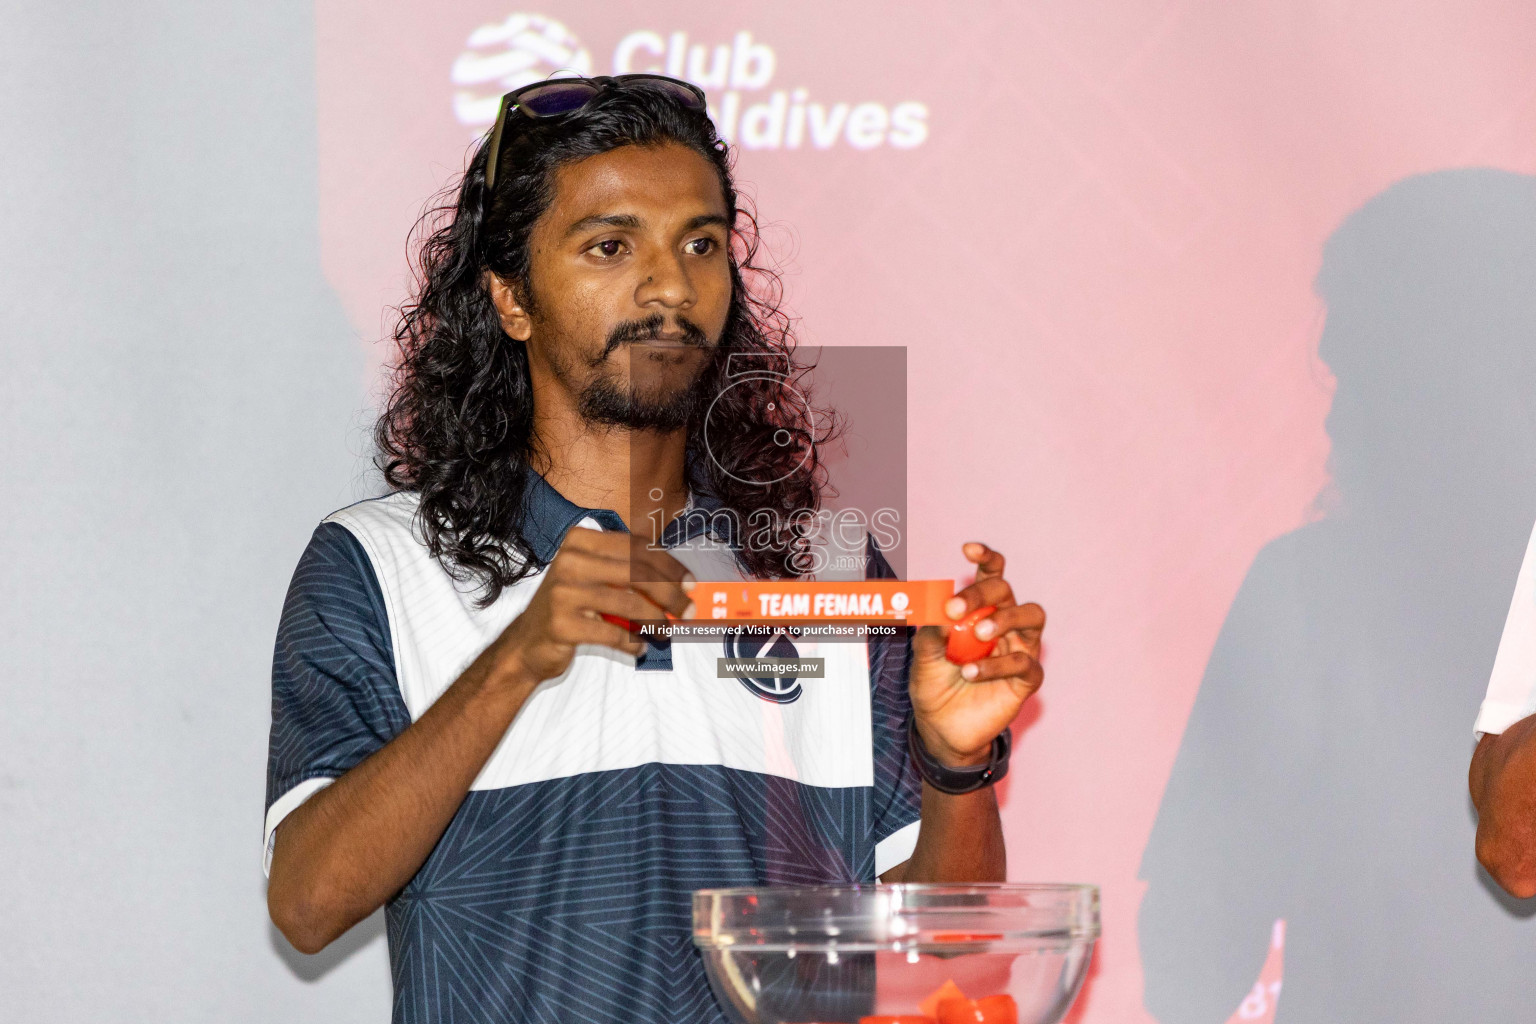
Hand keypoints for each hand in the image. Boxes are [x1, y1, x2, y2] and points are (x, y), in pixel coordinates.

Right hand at [486, 527, 694, 686]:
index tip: (690, 583)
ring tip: (665, 631)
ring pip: (629, 603)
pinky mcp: (562, 624)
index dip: (669, 565)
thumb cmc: (570, 607)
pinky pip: (613, 633)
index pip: (636, 547)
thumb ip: (628, 573)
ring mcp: (563, 592)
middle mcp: (569, 560)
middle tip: (689, 611)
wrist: (526, 643)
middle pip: (637, 573)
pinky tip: (639, 646)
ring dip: (655, 620)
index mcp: (580, 541)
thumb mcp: (594, 578)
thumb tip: (680, 583)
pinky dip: (632, 642)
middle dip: (670, 594)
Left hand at [910, 542, 1044, 766]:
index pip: (993, 575)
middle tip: (955, 610)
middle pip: (1007, 592)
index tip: (969, 550)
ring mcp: (1019, 650)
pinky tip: (970, 673)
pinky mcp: (1026, 680)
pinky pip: (1024, 663)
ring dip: (1003, 619)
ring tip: (977, 634)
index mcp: (982, 610)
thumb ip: (931, 632)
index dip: (987, 559)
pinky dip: (997, 665)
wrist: (940, 729)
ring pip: (1031, 618)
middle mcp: (1005, 624)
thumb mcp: (923, 656)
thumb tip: (943, 613)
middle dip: (982, 594)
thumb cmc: (933, 684)